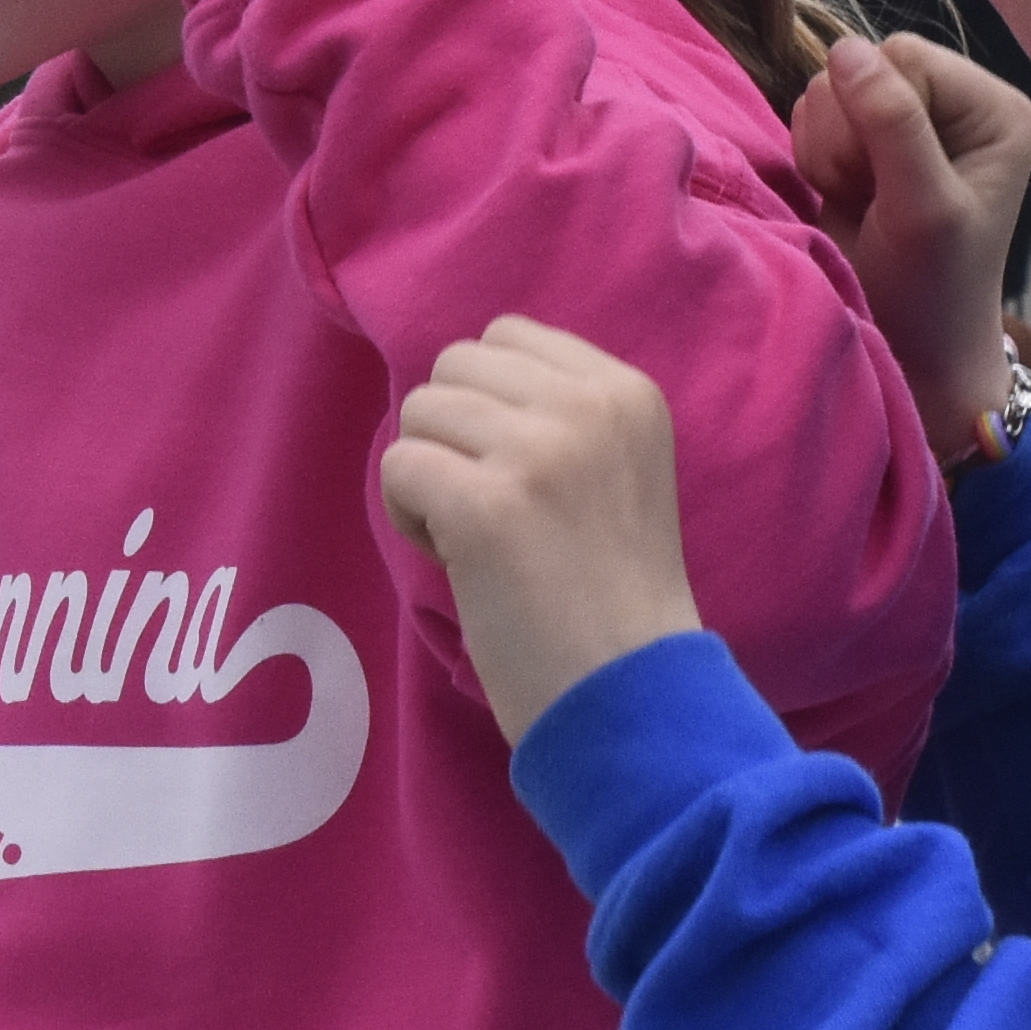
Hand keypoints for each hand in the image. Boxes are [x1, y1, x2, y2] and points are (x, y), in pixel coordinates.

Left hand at [379, 317, 703, 743]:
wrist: (631, 694)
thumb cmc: (613, 593)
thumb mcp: (617, 468)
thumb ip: (559, 413)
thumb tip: (459, 382)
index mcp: (628, 391)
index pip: (508, 335)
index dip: (490, 403)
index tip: (521, 473)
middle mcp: (588, 405)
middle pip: (455, 366)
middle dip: (454, 434)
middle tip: (494, 509)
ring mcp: (537, 451)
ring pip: (419, 413)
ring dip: (430, 475)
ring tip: (477, 538)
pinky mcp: (485, 505)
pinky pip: (399, 467)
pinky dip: (408, 515)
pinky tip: (454, 561)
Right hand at [787, 32, 1030, 455]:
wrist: (906, 349)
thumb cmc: (932, 291)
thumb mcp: (922, 208)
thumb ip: (892, 125)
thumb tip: (847, 48)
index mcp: (992, 107)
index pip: (905, 57)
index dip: (878, 116)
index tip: (891, 185)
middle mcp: (953, 101)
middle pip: (861, 66)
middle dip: (848, 135)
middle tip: (875, 198)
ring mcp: (907, 117)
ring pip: (829, 88)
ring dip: (828, 149)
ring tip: (863, 201)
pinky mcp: (865, 136)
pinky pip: (811, 110)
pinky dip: (814, 157)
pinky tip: (844, 196)